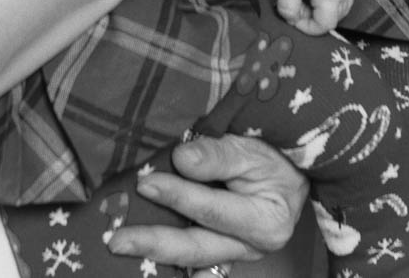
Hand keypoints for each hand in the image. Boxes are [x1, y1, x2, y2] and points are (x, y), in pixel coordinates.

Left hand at [108, 132, 308, 266]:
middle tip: (117, 240)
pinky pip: (195, 261)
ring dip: (156, 254)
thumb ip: (217, 154)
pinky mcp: (224, 252)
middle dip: (154, 243)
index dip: (178, 196)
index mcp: (265, 222)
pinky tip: (145, 260)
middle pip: (197, 248)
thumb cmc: (273, 155)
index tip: (145, 183)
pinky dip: (170, 260)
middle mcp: (251, 247)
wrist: (291, 172)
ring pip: (192, 259)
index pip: (212, 210)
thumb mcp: (251, 147)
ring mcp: (237, 254)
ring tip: (122, 247)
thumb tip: (182, 161)